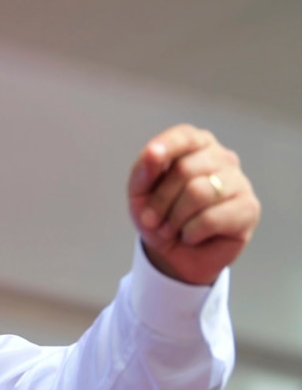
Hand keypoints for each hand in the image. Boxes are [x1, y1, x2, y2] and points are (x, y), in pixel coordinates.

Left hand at [127, 123, 260, 284]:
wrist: (175, 254)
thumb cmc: (160, 216)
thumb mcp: (140, 193)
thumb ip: (144, 170)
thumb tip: (152, 152)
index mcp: (195, 146)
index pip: (185, 135)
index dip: (167, 145)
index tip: (152, 155)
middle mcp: (221, 158)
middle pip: (185, 170)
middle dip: (160, 201)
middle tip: (153, 221)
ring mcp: (239, 182)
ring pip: (199, 193)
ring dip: (175, 219)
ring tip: (171, 229)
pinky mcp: (249, 208)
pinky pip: (212, 218)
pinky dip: (191, 232)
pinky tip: (192, 235)